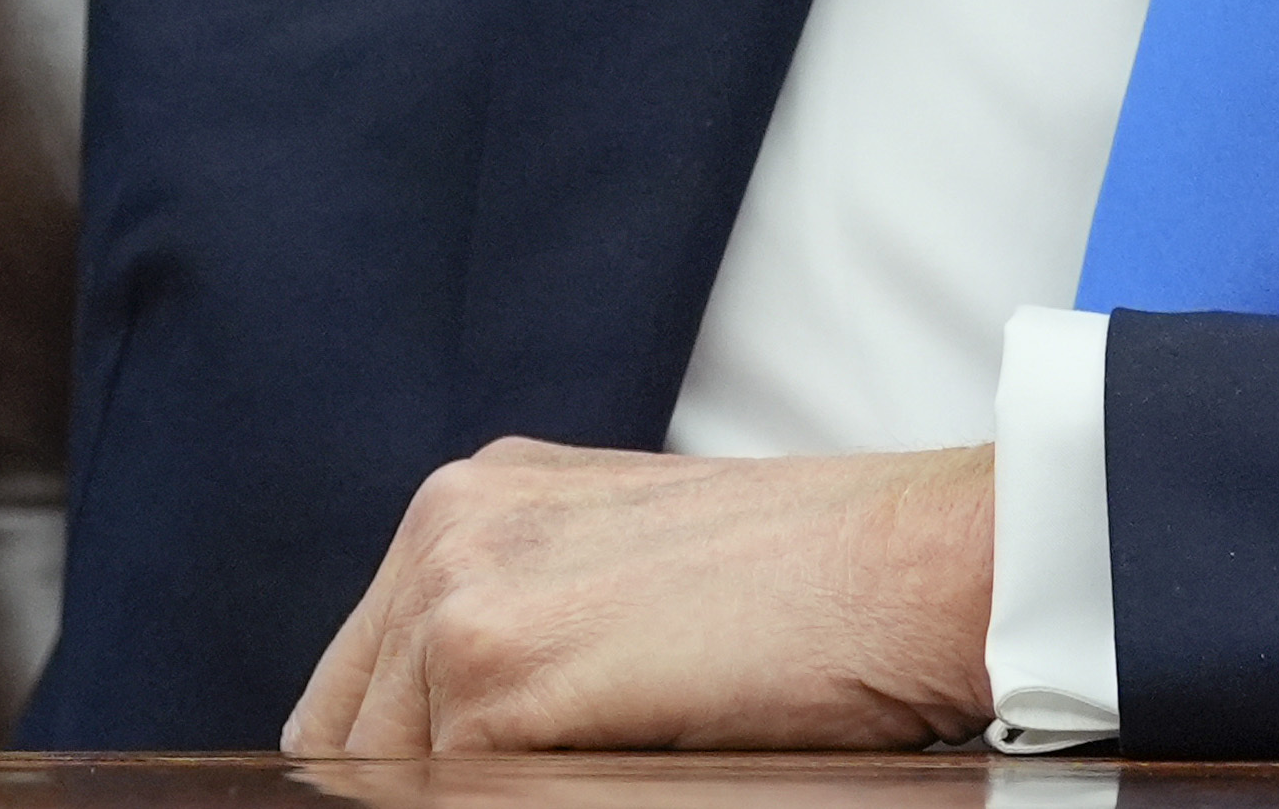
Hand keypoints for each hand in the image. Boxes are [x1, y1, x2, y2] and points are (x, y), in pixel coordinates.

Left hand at [283, 437, 994, 754]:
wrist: (927, 564)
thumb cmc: (819, 588)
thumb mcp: (632, 580)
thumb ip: (532, 634)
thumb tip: (463, 750)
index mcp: (474, 501)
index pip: (355, 691)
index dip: (392, 771)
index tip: (447, 793)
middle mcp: (448, 526)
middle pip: (351, 739)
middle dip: (423, 789)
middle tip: (549, 783)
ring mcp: (464, 595)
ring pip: (397, 776)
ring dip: (474, 796)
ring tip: (594, 773)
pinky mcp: (500, 672)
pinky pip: (454, 797)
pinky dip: (520, 804)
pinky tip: (609, 780)